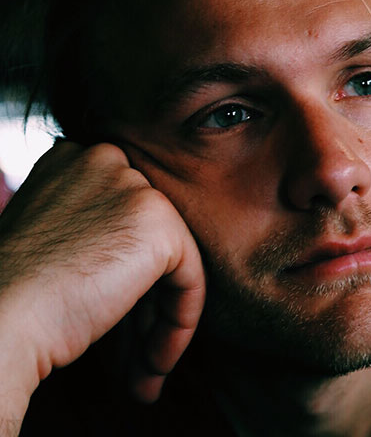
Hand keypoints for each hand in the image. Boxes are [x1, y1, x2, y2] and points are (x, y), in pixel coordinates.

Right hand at [0, 141, 204, 412]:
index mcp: (73, 159)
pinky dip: (177, 325)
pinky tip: (154, 365)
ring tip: (143, 375)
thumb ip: (94, 231)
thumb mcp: (52, 241)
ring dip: (157, 327)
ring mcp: (135, 188)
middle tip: (132, 361)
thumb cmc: (11, 294)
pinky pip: (189, 280)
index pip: (121, 221)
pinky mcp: (160, 224)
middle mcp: (106, 159)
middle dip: (142, 310)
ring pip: (171, 265)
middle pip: (146, 244)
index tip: (114, 329)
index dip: (122, 280)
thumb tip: (132, 261)